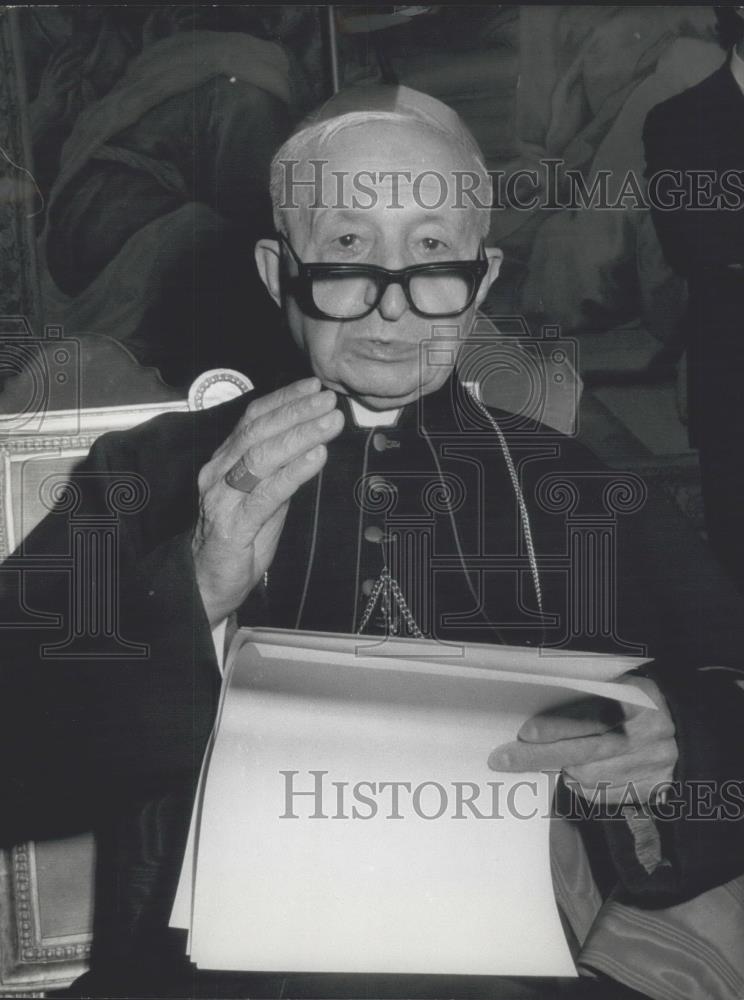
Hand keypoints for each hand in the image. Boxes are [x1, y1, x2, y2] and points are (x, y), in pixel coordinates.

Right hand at [30, 43, 85, 133]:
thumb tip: (72, 70)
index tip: (68, 38)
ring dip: (72, 63)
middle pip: (59, 60)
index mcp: (49, 72)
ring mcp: (52, 84)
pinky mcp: (56, 93)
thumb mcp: (55, 85)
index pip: (55, 56)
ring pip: (62, 70)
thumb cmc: (52, 99)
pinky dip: (72, 81)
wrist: (43, 113)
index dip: (61, 47)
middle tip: (80, 48)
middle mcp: (50, 75)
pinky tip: (80, 78)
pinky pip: (64, 86)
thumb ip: (61, 76)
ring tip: (82, 59)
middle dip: (70, 52)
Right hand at [192, 377, 343, 625]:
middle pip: (258, 432)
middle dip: (297, 413)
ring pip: (262, 456)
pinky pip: (266, 493)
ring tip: (330, 423)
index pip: (253, 420)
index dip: (284, 400)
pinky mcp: (233, 525)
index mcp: (224, 461)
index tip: (313, 387)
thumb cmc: (239, 540)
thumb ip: (280, 471)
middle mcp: (218, 473)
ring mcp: (223, 498)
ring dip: (301, 435)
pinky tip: (317, 458)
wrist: (209, 584)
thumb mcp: (265, 498)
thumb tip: (312, 443)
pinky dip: (294, 472)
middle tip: (329, 401)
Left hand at [487, 677, 677, 804]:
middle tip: (503, 759)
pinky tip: (576, 775)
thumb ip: (590, 699)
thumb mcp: (623, 688)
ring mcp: (650, 764)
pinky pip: (605, 794)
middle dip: (538, 756)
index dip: (556, 726)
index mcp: (637, 701)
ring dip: (563, 769)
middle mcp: (645, 735)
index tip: (525, 733)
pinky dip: (584, 787)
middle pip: (583, 751)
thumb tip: (542, 720)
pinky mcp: (652, 787)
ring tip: (552, 760)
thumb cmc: (641, 703)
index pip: (590, 716)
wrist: (688, 730)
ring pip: (591, 776)